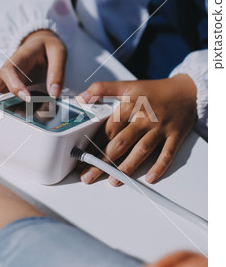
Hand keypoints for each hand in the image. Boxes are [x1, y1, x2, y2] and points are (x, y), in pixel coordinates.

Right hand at [0, 30, 66, 122]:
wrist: (41, 42)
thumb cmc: (47, 47)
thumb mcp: (58, 52)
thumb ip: (57, 71)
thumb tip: (54, 94)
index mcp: (20, 58)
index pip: (11, 71)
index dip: (15, 85)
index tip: (26, 98)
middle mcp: (8, 70)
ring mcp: (6, 79)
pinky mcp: (8, 87)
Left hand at [78, 75, 196, 184]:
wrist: (187, 90)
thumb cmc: (155, 91)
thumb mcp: (127, 86)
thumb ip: (102, 89)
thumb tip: (81, 97)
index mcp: (130, 105)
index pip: (107, 129)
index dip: (92, 145)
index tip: (80, 159)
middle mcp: (144, 117)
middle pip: (120, 142)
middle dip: (102, 161)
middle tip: (88, 175)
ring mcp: (160, 128)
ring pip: (141, 150)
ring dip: (126, 167)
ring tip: (112, 181)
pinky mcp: (175, 136)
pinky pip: (167, 154)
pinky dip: (159, 167)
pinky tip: (149, 178)